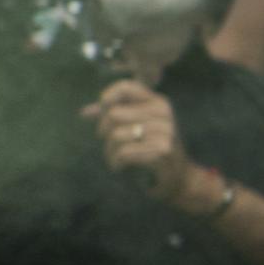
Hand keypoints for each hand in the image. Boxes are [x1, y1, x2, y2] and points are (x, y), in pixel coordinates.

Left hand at [81, 80, 192, 206]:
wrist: (178, 177)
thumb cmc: (151, 149)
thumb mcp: (136, 127)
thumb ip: (113, 116)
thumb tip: (85, 113)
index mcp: (159, 103)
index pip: (126, 87)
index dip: (107, 97)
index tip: (102, 111)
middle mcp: (164, 114)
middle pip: (114, 114)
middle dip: (103, 131)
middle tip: (108, 143)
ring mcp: (166, 133)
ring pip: (116, 135)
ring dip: (109, 150)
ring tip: (115, 157)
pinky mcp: (162, 152)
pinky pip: (124, 152)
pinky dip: (116, 162)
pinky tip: (120, 167)